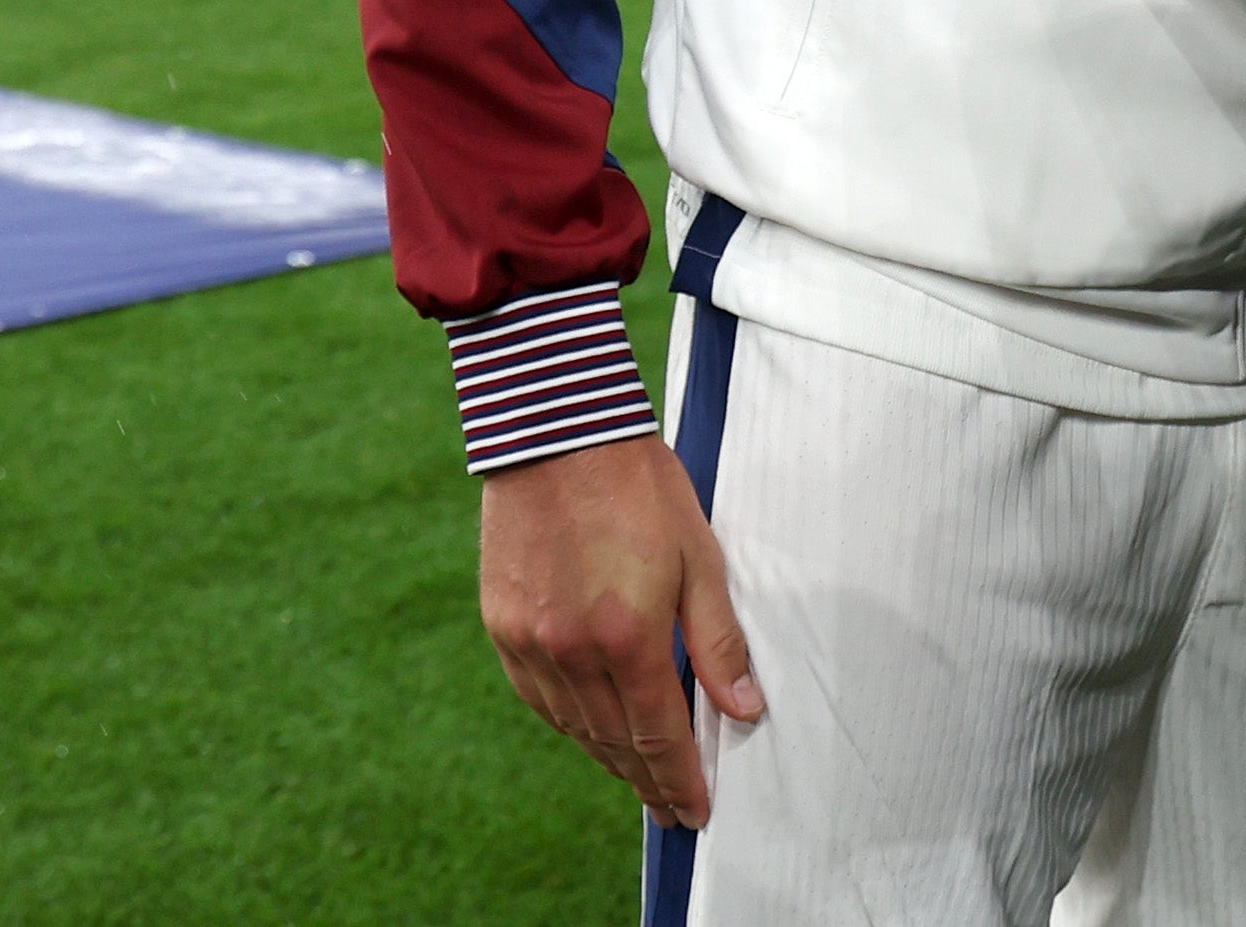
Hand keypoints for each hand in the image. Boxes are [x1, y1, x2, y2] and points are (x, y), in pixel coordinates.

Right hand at [478, 437, 761, 827]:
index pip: (658, 736)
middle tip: (671, 806)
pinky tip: (587, 727)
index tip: (695, 810)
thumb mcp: (699, 558)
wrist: (559, 435)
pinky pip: (537, 697)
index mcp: (628, 637)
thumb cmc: (640, 488)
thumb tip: (743, 708)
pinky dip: (567, 720)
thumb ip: (718, 641)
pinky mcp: (502, 626)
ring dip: (607, 756)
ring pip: (573, 726)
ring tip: (637, 776)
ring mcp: (530, 643)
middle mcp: (572, 652)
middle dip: (647, 781)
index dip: (679, 779)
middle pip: (614, 741)